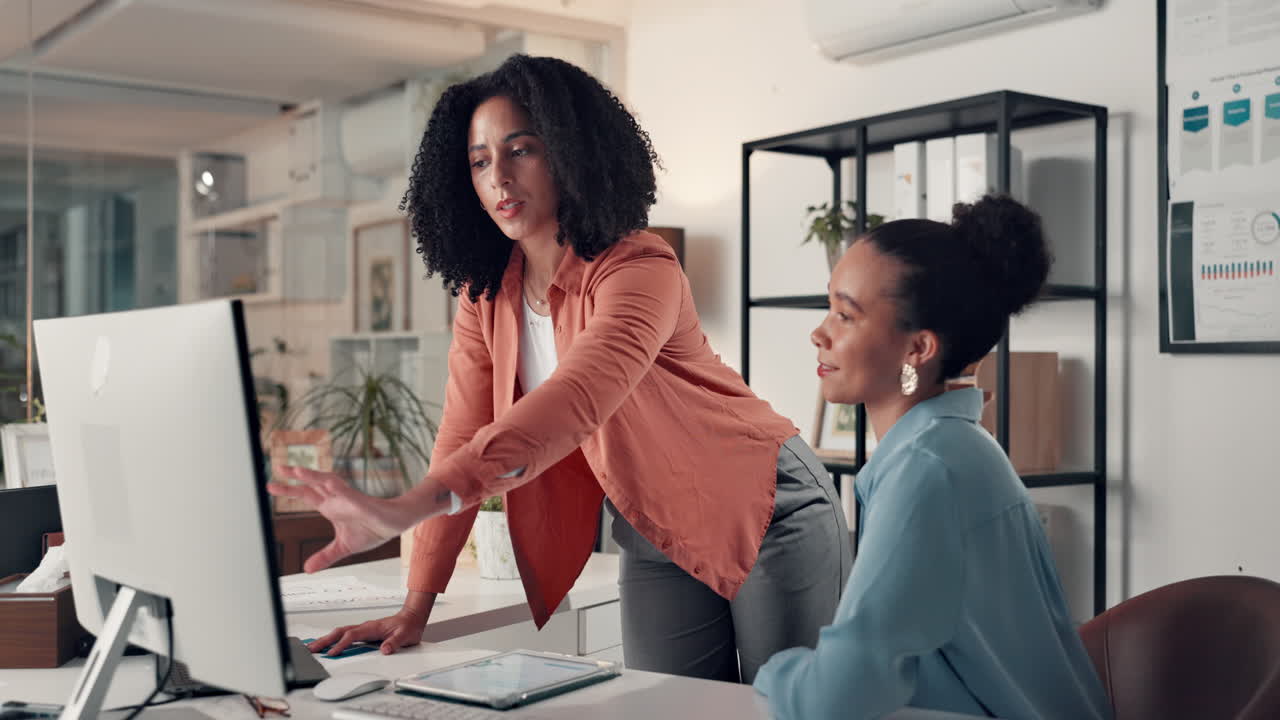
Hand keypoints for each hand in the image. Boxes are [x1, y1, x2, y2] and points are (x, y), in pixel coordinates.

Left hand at [268, 466, 416, 572]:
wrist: (395, 525)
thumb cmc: (371, 530)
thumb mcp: (343, 547)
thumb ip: (325, 556)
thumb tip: (307, 569)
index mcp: (331, 507)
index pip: (306, 494)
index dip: (289, 490)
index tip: (271, 486)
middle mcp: (336, 499)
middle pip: (312, 483)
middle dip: (295, 476)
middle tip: (278, 467)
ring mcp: (348, 498)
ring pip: (328, 482)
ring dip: (313, 476)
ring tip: (297, 470)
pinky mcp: (361, 501)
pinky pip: (347, 493)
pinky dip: (337, 488)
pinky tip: (327, 484)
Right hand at [307, 593, 436, 655]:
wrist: (412, 618)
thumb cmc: (408, 626)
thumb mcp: (405, 636)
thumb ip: (394, 643)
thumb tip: (384, 649)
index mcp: (372, 627)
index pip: (352, 636)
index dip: (341, 645)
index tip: (332, 654)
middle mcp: (365, 627)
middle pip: (339, 632)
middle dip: (324, 640)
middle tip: (311, 649)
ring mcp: (363, 629)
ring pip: (340, 632)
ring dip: (326, 639)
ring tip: (313, 648)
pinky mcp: (363, 632)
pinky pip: (344, 635)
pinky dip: (333, 639)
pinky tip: (328, 645)